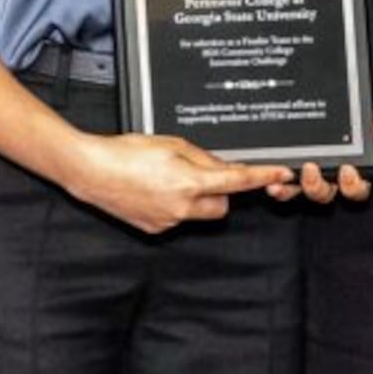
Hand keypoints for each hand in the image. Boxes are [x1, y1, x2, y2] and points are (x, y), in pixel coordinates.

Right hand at [57, 130, 282, 233]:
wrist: (91, 171)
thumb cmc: (125, 152)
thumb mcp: (171, 144)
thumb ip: (202, 158)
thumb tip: (223, 167)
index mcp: (189, 182)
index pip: (237, 180)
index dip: (262, 177)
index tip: (281, 174)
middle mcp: (182, 207)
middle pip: (222, 206)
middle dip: (220, 192)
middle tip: (201, 174)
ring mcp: (169, 221)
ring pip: (200, 213)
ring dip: (196, 199)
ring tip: (170, 180)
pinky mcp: (155, 229)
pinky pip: (178, 218)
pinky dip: (175, 206)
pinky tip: (154, 191)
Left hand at [281, 72, 372, 205]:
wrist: (338, 62)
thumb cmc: (362, 82)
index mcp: (358, 158)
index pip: (358, 186)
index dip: (354, 187)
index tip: (348, 171)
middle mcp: (331, 165)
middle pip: (326, 192)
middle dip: (319, 188)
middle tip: (313, 170)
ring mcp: (306, 161)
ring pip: (300, 189)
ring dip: (293, 189)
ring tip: (287, 175)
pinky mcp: (286, 153)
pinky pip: (280, 177)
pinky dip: (277, 183)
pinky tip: (272, 178)